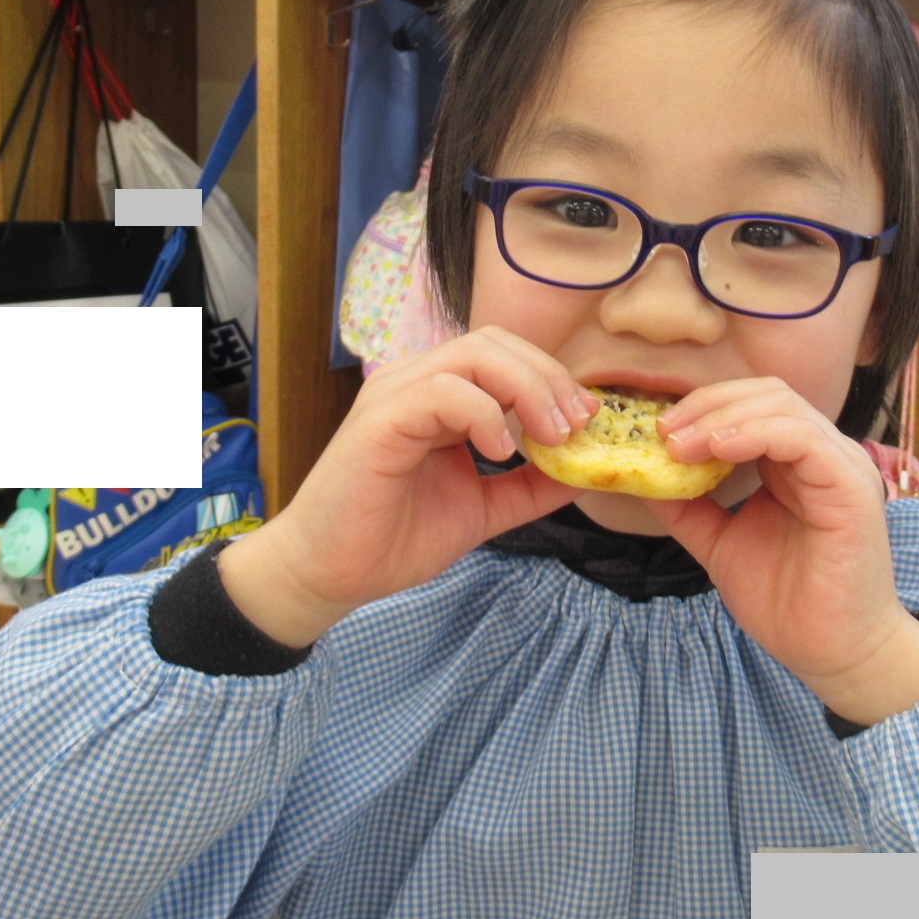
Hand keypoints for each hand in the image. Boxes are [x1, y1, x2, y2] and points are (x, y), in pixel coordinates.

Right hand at [235, 327, 594, 637]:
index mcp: (439, 398)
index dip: (553, 378)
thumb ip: (529, 488)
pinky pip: (441, 390)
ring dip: (525, 389)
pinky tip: (501, 450)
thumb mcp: (483, 509)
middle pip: (495, 343)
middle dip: (548, 377)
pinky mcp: (379, 421)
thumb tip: (585, 472)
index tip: (588, 420)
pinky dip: (482, 412)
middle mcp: (415, 384)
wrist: (330, 575)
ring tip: (550, 436)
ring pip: (472, 354)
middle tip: (578, 424)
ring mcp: (394, 396)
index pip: (505, 355)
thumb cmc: (393, 539)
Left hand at [642, 378, 918, 721]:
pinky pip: (801, 437)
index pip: (752, 405)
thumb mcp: (721, 543)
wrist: (832, 654)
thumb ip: (690, 507)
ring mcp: (842, 465)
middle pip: (766, 394)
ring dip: (721, 418)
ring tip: (679, 444)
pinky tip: (716, 450)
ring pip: (782, 406)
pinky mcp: (851, 485)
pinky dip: (754, 433)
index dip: (702, 407)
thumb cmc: (787, 603)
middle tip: (662, 431)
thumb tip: (643, 475)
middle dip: (707, 404)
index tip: (656, 431)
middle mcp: (823, 455)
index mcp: (797, 463)